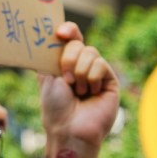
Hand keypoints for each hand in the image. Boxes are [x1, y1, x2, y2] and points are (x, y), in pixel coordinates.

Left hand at [39, 22, 118, 146]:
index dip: (68, 30)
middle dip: (68, 59)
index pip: (69, 37)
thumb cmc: (54, 105)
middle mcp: (80, 65)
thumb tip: (54, 34)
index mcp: (63, 62)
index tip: (60, 33)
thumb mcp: (47, 76)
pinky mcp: (109, 80)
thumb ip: (52, 55)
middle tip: (65, 79)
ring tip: (77, 90)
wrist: (69, 127)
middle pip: (78, 43)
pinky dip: (91, 77)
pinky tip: (90, 92)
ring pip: (90, 52)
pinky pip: (101, 64)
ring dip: (79, 71)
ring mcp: (95, 72)